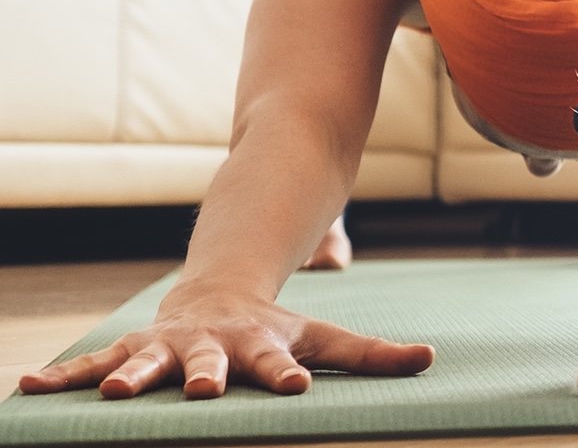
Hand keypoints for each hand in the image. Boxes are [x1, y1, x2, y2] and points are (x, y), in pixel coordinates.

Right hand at [15, 286, 432, 399]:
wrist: (220, 294)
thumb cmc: (276, 331)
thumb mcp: (325, 338)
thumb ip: (373, 354)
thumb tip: (429, 359)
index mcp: (259, 345)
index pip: (278, 362)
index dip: (285, 374)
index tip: (293, 388)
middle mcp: (210, 346)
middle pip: (207, 363)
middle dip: (202, 377)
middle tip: (201, 392)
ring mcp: (167, 348)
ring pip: (144, 364)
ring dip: (126, 377)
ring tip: (107, 391)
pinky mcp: (132, 351)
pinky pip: (91, 362)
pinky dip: (61, 374)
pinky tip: (27, 388)